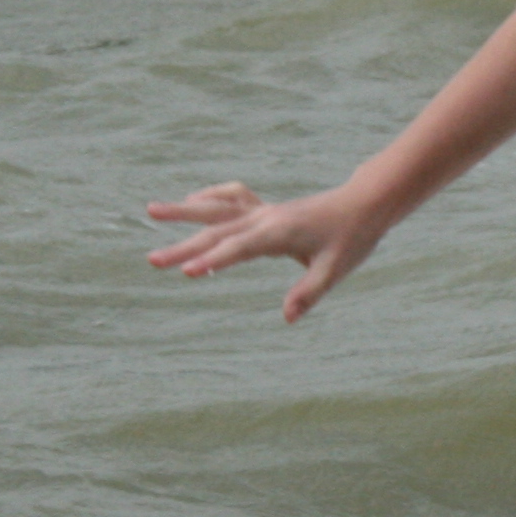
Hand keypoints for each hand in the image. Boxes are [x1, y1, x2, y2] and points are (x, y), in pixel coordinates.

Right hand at [145, 179, 383, 321]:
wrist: (365, 204)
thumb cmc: (352, 238)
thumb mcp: (336, 270)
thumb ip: (310, 293)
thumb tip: (288, 318)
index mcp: (279, 233)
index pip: (239, 249)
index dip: (213, 260)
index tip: (187, 272)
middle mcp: (266, 218)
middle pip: (217, 232)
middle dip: (183, 247)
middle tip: (152, 260)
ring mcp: (264, 211)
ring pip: (217, 210)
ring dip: (183, 212)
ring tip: (150, 210)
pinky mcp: (267, 209)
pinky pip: (232, 199)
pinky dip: (210, 198)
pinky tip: (191, 201)